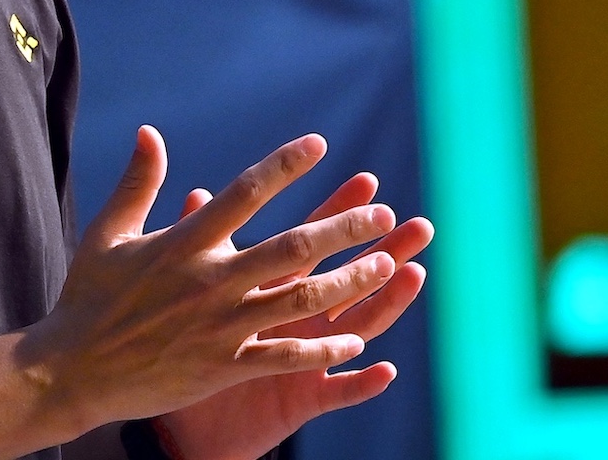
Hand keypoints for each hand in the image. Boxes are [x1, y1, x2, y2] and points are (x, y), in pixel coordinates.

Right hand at [21, 128, 398, 436]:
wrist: (69, 371)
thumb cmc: (88, 298)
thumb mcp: (108, 234)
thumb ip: (138, 183)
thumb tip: (150, 132)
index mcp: (184, 243)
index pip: (246, 193)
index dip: (285, 166)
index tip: (320, 145)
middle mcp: (209, 281)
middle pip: (292, 246)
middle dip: (344, 228)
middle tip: (383, 213)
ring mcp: (219, 326)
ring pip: (299, 300)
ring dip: (348, 282)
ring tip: (385, 266)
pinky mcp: (221, 368)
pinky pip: (283, 356)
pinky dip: (320, 348)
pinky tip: (353, 341)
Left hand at [152, 174, 433, 459]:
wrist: (190, 426)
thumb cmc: (191, 354)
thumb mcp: (196, 299)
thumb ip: (200, 250)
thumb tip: (196, 194)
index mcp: (276, 289)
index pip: (313, 242)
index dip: (338, 212)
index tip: (367, 181)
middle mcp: (301, 321)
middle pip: (349, 279)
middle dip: (384, 251)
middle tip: (418, 226)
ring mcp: (308, 360)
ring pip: (356, 328)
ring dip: (387, 303)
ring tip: (413, 275)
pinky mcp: (302, 400)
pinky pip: (335, 393)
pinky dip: (360, 383)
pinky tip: (385, 370)